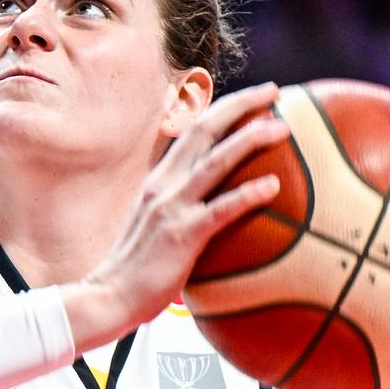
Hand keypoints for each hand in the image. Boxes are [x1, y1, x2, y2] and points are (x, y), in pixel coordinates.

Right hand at [64, 81, 288, 348]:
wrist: (108, 298)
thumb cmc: (135, 273)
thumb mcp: (155, 230)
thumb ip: (179, 213)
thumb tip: (213, 214)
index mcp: (158, 182)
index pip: (192, 133)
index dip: (223, 109)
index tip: (253, 98)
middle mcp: (163, 186)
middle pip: (204, 131)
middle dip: (240, 105)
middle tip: (273, 90)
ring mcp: (171, 209)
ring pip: (215, 161)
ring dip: (250, 139)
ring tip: (281, 127)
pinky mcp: (182, 235)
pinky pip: (221, 209)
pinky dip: (248, 194)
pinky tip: (273, 186)